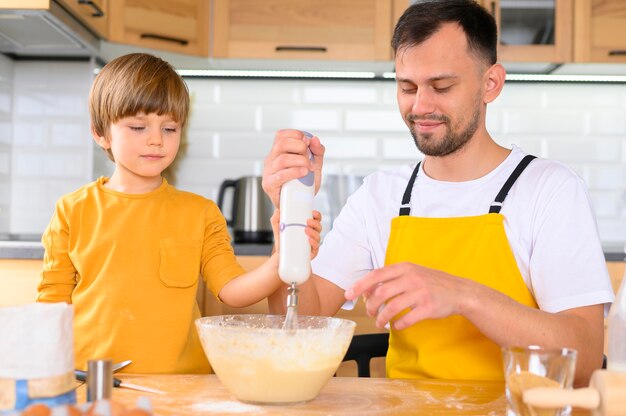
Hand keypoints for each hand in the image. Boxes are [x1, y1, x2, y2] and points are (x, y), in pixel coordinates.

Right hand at [262, 129, 324, 206]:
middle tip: (308, 156)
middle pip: (281, 144)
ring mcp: (268, 172)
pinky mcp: (269, 185)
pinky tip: (304, 173)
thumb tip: (315, 139)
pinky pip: (280, 175)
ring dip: (300, 161)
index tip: (308, 143)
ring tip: (308, 168)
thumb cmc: (303, 184)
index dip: (296, 135)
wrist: (299, 205)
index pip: (281, 135)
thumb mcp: (313, 165)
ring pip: (282, 159)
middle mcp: (271, 160)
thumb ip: (316, 152)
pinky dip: (295, 172)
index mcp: (278, 152)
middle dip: (299, 146)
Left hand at [270, 209, 321, 258]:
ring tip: (306, 230)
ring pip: (318, 236)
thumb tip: (277, 211)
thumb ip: (276, 219)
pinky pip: (316, 247)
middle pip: (318, 227)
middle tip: (308, 221)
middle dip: (315, 223)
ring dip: (314, 232)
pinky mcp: (311, 253)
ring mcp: (312, 244)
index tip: (313, 213)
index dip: (317, 215)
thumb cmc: (282, 241)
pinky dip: (314, 243)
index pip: (316, 220)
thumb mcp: (278, 228)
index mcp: (307, 227)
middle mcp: (311, 235)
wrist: (280, 256)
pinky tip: (309, 240)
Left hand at [344, 262, 469, 329]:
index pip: (376, 275)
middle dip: (370, 306)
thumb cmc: (431, 282)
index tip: (348, 294)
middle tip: (369, 313)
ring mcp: (421, 293)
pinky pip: (406, 319)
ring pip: (392, 307)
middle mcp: (411, 278)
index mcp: (405, 268)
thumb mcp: (411, 273)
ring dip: (381, 318)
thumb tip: (366, 289)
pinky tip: (395, 326)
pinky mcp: (428, 307)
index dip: (360, 285)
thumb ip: (390, 279)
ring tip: (379, 323)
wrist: (459, 291)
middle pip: (381, 293)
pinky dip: (397, 325)